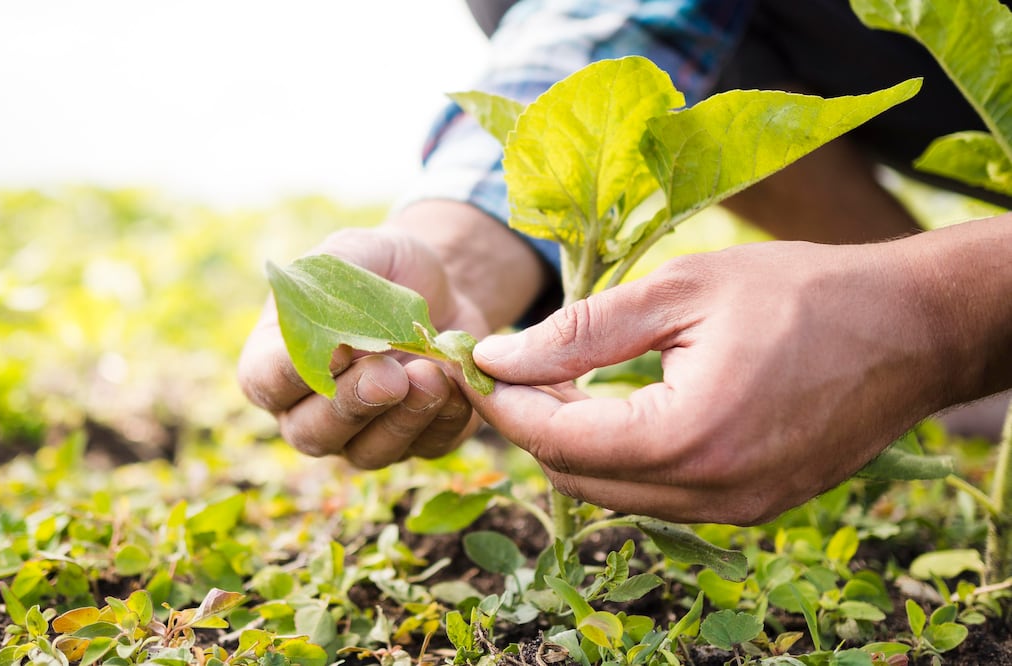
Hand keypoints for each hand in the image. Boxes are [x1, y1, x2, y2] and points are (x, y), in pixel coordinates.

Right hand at [238, 226, 488, 468]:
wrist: (443, 286)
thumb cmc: (381, 268)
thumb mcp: (353, 252)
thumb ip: (328, 284)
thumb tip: (332, 339)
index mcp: (277, 361)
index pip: (265, 382)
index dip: (292, 374)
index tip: (334, 348)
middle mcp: (311, 409)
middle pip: (312, 433)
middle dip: (352, 405)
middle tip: (390, 375)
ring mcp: (362, 434)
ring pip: (368, 453)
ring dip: (401, 420)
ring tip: (431, 376)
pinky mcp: (417, 441)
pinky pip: (426, 447)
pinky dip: (444, 420)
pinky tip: (457, 384)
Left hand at [468, 238, 959, 524]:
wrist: (912, 328)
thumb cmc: (802, 293)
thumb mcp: (681, 292)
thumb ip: (580, 330)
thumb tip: (497, 356)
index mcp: (687, 437)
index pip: (557, 439)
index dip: (503, 402)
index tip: (473, 364)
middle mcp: (709, 494)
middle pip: (576, 478)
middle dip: (530, 425)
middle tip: (507, 369)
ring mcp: (734, 511)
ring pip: (613, 495)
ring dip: (573, 444)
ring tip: (556, 381)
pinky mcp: (751, 508)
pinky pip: (657, 496)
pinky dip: (621, 458)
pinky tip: (614, 407)